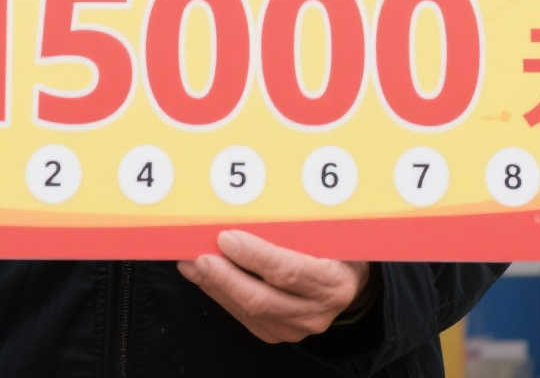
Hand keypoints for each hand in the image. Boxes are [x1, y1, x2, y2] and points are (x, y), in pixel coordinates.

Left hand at [177, 230, 371, 344]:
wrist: (349, 281)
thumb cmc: (334, 246)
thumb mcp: (326, 231)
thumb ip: (296, 224)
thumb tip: (250, 206)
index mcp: (334, 281)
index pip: (288, 271)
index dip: (254, 256)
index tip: (227, 238)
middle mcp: (316, 311)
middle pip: (261, 299)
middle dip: (224, 276)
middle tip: (198, 255)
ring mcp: (296, 327)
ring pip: (247, 310)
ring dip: (214, 285)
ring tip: (190, 261)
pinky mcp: (277, 333)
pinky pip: (242, 316)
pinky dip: (219, 294)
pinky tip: (202, 276)